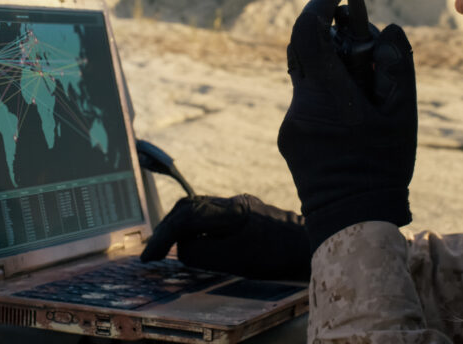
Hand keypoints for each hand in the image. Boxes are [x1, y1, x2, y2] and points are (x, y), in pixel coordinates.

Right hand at [140, 195, 309, 281]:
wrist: (312, 246)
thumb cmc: (277, 255)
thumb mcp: (236, 260)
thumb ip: (203, 252)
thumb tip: (182, 247)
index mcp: (231, 210)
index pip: (186, 217)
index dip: (164, 236)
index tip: (150, 256)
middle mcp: (234, 203)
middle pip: (189, 208)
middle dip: (167, 229)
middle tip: (152, 254)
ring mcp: (240, 207)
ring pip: (199, 211)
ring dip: (179, 228)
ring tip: (166, 250)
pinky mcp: (246, 215)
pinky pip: (211, 218)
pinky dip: (195, 230)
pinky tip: (193, 245)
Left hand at [278, 0, 416, 252]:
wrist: (351, 218)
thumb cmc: (382, 166)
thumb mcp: (402, 114)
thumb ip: (396, 64)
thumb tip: (386, 28)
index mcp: (328, 94)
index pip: (307, 33)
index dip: (318, 8)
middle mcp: (301, 104)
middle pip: (304, 52)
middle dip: (329, 38)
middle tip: (359, 44)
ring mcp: (290, 122)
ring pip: (306, 79)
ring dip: (330, 72)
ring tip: (364, 94)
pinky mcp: (287, 138)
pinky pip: (306, 103)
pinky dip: (326, 97)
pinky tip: (350, 121)